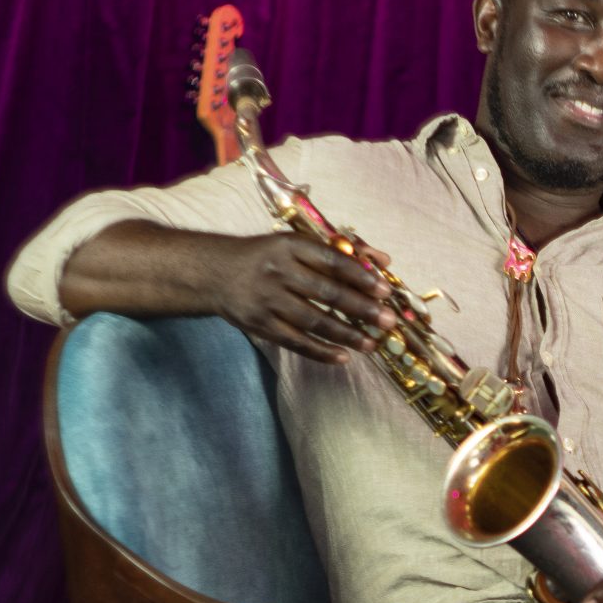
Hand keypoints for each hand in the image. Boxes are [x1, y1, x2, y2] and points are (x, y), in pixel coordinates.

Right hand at [212, 232, 397, 365]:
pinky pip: (296, 342)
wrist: (215, 273)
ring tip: (372, 344)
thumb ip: (341, 251)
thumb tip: (384, 260)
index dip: (361, 276)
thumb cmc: (267, 257)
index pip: (332, 261)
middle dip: (361, 309)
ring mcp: (268, 300)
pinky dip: (321, 351)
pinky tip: (344, 357)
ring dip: (346, 334)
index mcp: (290, 246)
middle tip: (388, 321)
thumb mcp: (297, 244)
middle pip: (327, 293)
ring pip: (314, 321)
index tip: (385, 291)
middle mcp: (278, 272)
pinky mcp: (261, 325)